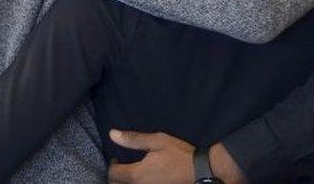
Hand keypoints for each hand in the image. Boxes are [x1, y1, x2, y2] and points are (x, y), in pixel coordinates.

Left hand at [107, 130, 245, 183]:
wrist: (201, 171)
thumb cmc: (179, 155)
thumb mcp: (157, 141)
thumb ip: (133, 139)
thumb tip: (112, 134)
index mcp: (137, 175)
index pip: (113, 174)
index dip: (112, 165)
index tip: (117, 158)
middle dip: (116, 176)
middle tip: (122, 166)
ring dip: (125, 182)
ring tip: (131, 172)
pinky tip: (143, 177)